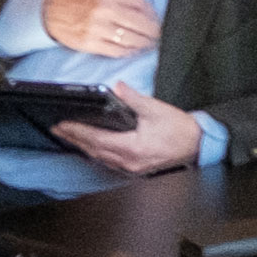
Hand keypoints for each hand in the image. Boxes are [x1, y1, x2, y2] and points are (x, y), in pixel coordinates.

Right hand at [42, 0, 160, 56]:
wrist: (49, 8)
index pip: (140, 3)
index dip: (152, 13)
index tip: (155, 18)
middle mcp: (103, 8)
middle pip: (139, 23)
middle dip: (153, 31)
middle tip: (158, 34)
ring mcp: (96, 27)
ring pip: (130, 39)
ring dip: (143, 43)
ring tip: (149, 43)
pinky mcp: (89, 43)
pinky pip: (115, 50)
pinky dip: (127, 52)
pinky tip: (132, 50)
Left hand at [55, 88, 206, 175]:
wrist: (198, 145)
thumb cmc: (180, 129)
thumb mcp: (157, 109)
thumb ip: (134, 99)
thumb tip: (118, 87)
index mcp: (132, 147)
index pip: (97, 139)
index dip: (78, 131)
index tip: (63, 124)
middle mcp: (128, 161)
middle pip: (94, 150)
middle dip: (74, 139)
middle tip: (58, 129)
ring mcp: (131, 167)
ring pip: (100, 158)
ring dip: (83, 147)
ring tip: (70, 137)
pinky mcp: (135, 168)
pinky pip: (109, 162)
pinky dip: (96, 153)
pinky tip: (92, 147)